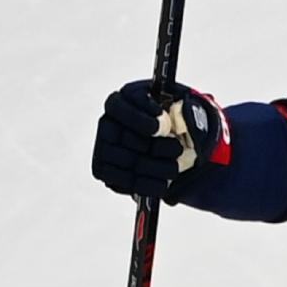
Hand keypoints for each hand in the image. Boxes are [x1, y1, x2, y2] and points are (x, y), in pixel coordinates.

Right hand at [92, 79, 226, 197]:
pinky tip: (164, 183)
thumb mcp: (179, 106)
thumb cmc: (171, 119)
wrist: (167, 140)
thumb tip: (182, 119)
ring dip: (156, 167)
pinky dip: (147, 184)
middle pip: (127, 138)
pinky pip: (123, 181)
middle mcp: (106, 124)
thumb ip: (181, 108)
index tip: (163, 127)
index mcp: (120, 101)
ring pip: (128, 161)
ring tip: (174, 167)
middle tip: (177, 149)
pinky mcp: (107, 171)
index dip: (141, 119)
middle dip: (157, 147)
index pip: (121, 108)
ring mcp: (103, 148)